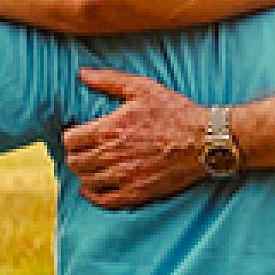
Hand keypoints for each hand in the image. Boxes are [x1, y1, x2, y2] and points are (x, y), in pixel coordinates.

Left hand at [62, 69, 206, 207]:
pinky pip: (104, 201)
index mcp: (109, 129)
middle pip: (75, 162)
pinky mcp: (137, 193)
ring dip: (85, 174)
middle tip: (84, 151)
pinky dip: (94, 196)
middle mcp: (112, 155)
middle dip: (76, 155)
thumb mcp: (142, 88)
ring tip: (92, 167)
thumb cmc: (175, 112)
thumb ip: (108, 80)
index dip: (71, 137)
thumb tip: (82, 73)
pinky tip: (95, 188)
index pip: (70, 140)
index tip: (78, 135)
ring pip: (86, 182)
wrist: (205, 141)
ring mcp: (124, 177)